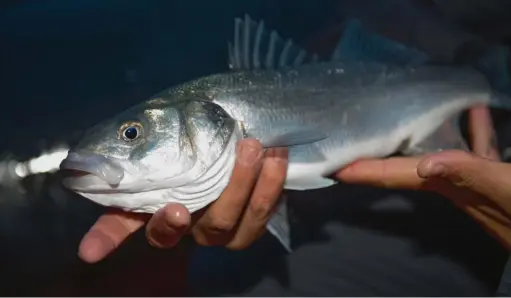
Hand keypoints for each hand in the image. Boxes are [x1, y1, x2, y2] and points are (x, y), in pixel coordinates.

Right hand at [78, 139, 287, 262]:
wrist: (227, 130)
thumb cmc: (186, 133)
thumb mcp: (159, 132)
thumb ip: (132, 144)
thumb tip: (76, 165)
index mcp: (157, 204)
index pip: (125, 226)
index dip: (108, 237)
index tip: (92, 250)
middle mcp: (190, 222)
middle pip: (205, 228)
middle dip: (228, 193)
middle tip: (242, 148)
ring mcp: (222, 225)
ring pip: (237, 227)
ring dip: (256, 187)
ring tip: (263, 146)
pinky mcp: (249, 221)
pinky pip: (262, 216)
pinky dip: (273, 186)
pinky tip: (277, 155)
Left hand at [336, 106, 510, 248]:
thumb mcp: (510, 190)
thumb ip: (474, 176)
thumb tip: (426, 163)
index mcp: (451, 188)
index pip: (396, 177)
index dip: (363, 170)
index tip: (332, 164)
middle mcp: (455, 185)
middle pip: (405, 167)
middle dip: (378, 154)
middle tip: (353, 136)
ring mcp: (474, 183)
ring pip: (439, 155)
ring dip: (421, 135)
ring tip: (403, 115)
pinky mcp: (495, 179)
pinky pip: (476, 151)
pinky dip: (473, 132)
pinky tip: (476, 113)